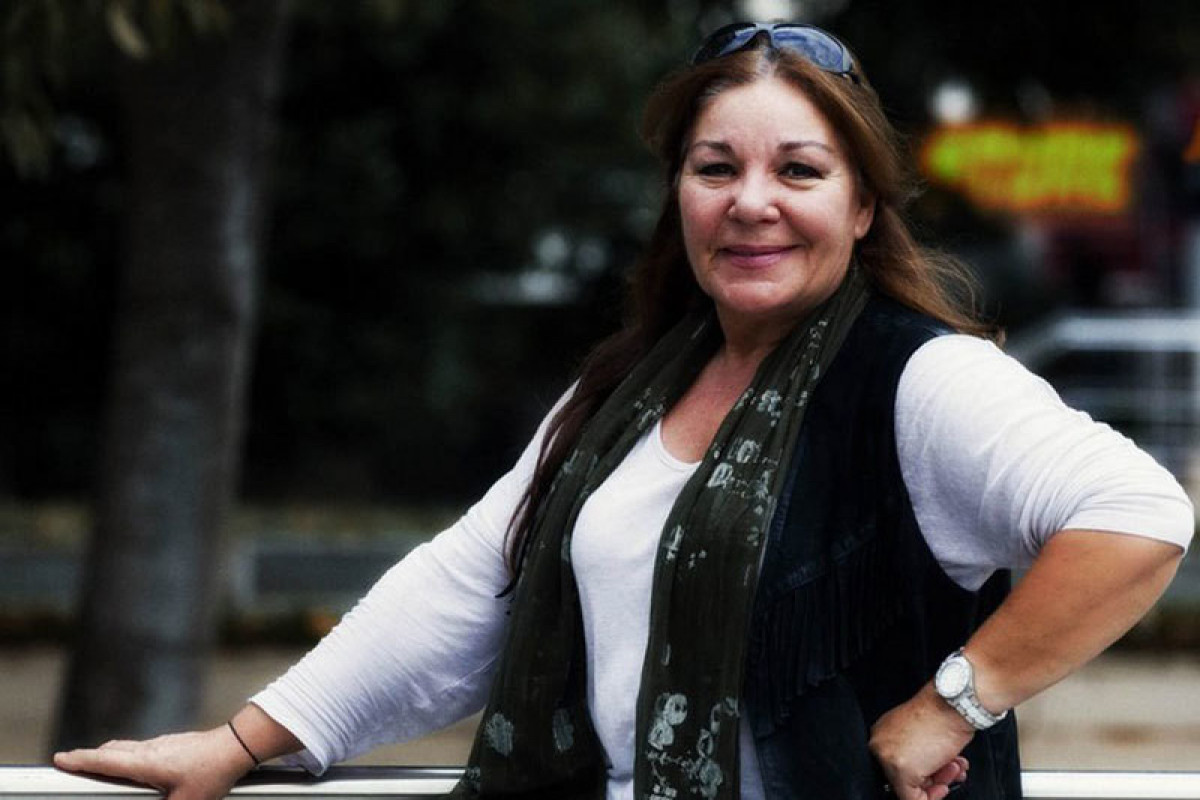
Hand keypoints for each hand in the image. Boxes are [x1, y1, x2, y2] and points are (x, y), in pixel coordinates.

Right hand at [53, 726, 254, 799]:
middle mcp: (151, 749)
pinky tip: (135, 764)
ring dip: (110, 755)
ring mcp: (163, 743)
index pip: (105, 760)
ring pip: (128, 747)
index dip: (80, 760)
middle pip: (112, 751)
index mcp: (146, 762)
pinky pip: (142, 748)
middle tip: (72, 763)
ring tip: (98, 764)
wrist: (237, 746)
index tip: (60, 758)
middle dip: (90, 757)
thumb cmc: (213, 773)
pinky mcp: (174, 743)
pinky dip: (128, 754)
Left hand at [869, 684, 974, 799]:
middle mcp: (880, 745)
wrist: (952, 704)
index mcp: (883, 734)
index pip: (896, 766)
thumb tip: (925, 774)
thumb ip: (917, 753)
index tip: (936, 774)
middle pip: (903, 778)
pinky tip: (949, 778)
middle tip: (951, 772)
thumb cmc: (943, 712)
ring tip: (956, 767)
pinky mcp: (902, 770)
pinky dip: (934, 797)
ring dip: (940, 783)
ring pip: (909, 789)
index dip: (922, 772)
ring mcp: (888, 758)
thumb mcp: (922, 734)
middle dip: (933, 779)